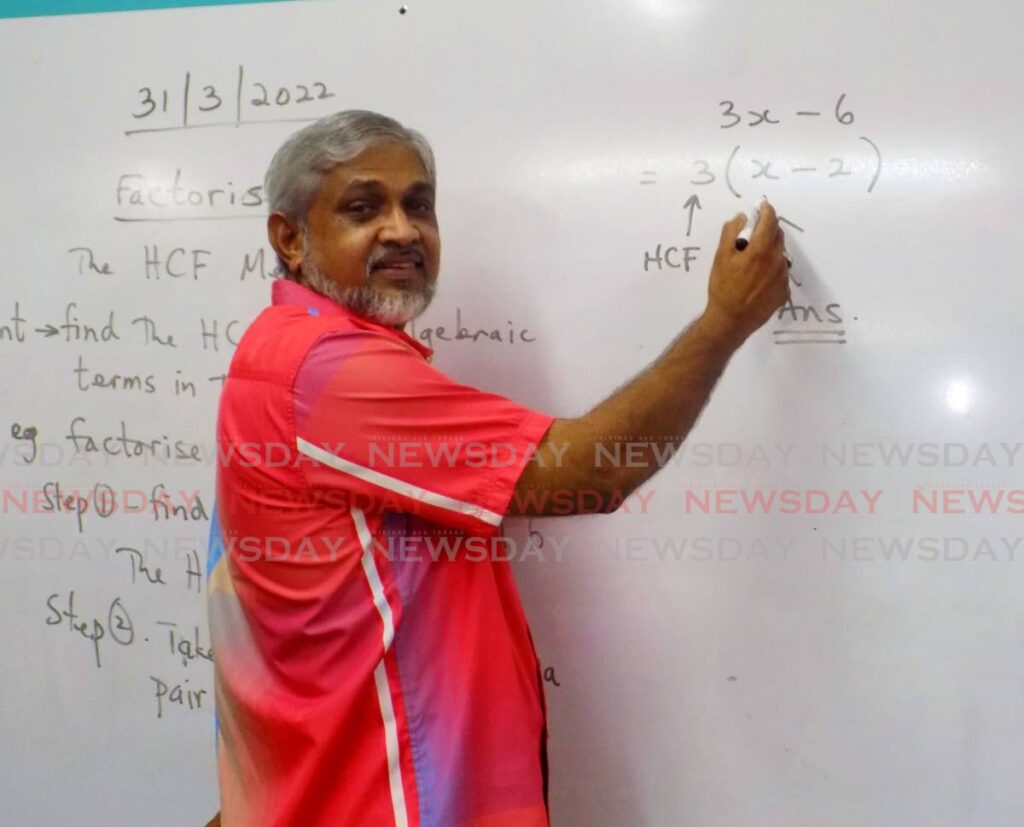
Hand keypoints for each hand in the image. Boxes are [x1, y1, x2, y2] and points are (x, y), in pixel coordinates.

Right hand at [703, 201, 790, 342]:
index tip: (763, 206)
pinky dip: (772, 269)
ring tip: (754, 262)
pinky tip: (758, 279)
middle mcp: (777, 260)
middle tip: (754, 234)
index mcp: (761, 250)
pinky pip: (780, 272)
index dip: (767, 211)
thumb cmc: (723, 288)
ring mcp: (783, 277)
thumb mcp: (720, 258)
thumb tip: (741, 218)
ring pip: (780, 254)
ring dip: (770, 250)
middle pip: (778, 236)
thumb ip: (731, 233)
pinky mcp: (784, 291)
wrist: (732, 320)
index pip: (770, 221)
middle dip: (768, 229)